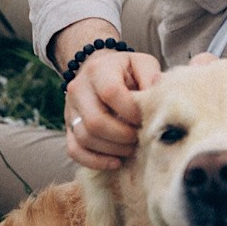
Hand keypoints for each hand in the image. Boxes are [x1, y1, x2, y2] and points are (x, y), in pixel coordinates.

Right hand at [55, 20, 161, 169]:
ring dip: (112, 149)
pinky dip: (95, 161)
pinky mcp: (68, 128)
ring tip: (131, 147)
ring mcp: (70, 110)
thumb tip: (158, 92)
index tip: (144, 118)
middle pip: (95, 121)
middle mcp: (78, 89)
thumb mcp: (141, 64)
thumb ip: (151, 76)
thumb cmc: (125, 70)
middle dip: (122, 135)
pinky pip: (74, 151)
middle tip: (139, 137)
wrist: (99, 70)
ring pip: (85, 138)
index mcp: (98, 70)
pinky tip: (116, 161)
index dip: (130, 110)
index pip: (111, 93)